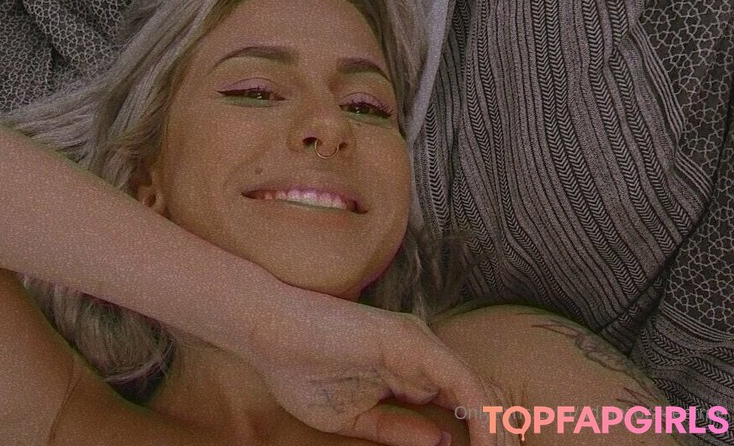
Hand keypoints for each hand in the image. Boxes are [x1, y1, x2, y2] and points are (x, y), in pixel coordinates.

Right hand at [239, 295, 515, 445]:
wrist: (268, 334)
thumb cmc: (298, 371)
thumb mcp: (352, 417)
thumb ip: (395, 428)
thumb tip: (441, 442)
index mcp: (409, 372)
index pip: (462, 404)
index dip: (483, 436)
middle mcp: (423, 356)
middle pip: (480, 397)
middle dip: (500, 437)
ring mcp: (421, 346)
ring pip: (480, 391)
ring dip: (498, 433)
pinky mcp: (414, 343)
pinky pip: (463, 383)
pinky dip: (482, 417)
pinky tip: (488, 443)